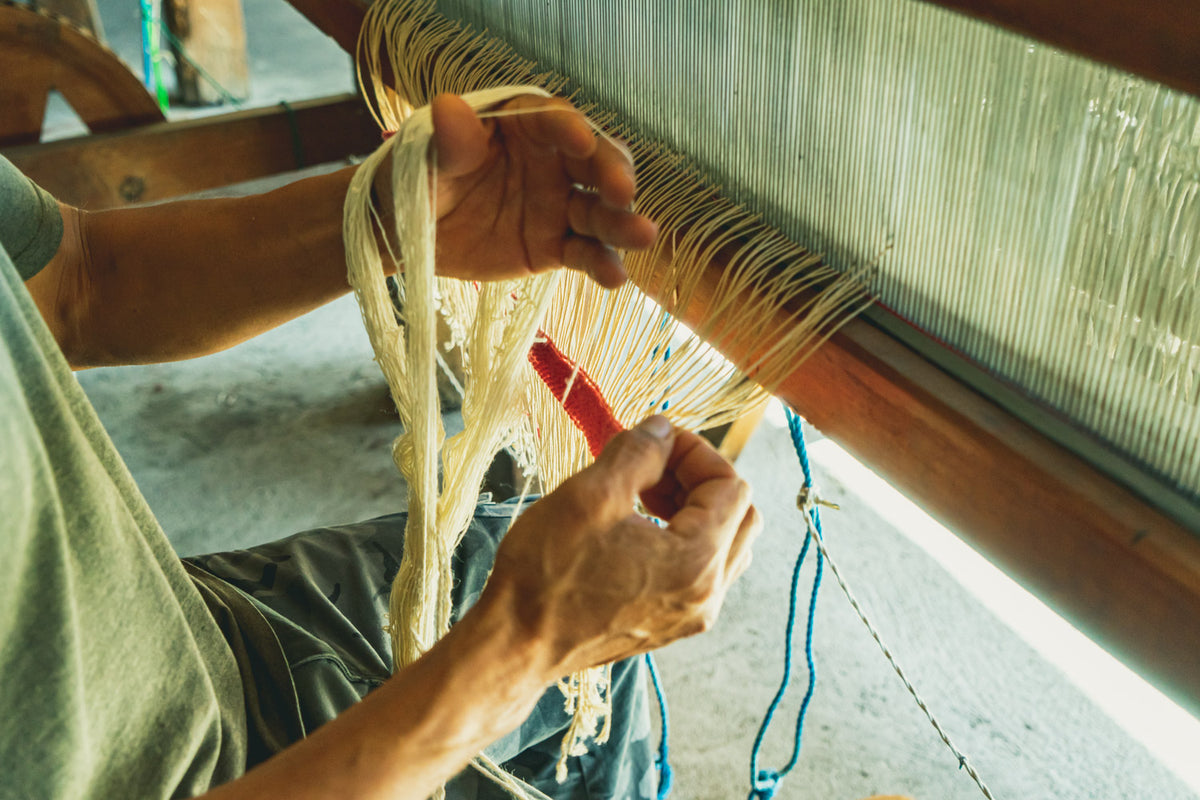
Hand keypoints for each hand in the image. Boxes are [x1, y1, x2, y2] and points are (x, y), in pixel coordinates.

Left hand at [424, 93, 657, 288]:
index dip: (569, 130)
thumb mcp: (426, 158)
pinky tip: (615, 277)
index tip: (580, 139)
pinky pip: (584, 254)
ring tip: (643, 236)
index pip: (553, 122)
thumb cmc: (418, 177)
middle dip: (613, 174)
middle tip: (622, 192)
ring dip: (622, 224)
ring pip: (598, 212)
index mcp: (523, 125)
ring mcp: (558, 206)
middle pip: (594, 163)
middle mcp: (552, 162)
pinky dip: (602, 265)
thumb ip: (448, 141)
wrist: (408, 230)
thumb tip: (449, 107)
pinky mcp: (555, 246)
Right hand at [484, 415, 760, 676]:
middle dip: (701, 480)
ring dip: (694, 509)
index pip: (732, 487)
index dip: (697, 452)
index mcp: (697, 562)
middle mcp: (706, 595)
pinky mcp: (670, 625)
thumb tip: (662, 429)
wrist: (515, 645)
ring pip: (724, 545)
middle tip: (653, 466)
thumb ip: (639, 453)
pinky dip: (682, 539)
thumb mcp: (591, 495)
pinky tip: (635, 528)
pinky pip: (701, 572)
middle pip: (740, 516)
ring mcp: (691, 616)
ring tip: (642, 494)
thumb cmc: (546, 575)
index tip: (656, 441)